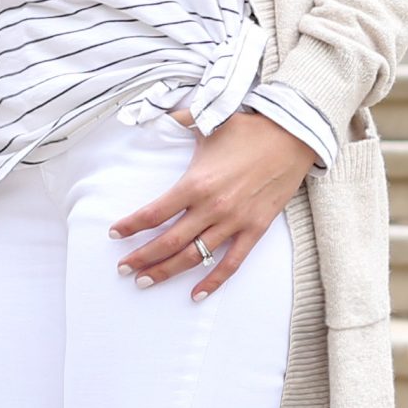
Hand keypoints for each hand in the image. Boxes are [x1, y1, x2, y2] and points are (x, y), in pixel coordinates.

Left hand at [109, 104, 316, 300]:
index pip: (153, 213)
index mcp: (195, 183)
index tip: (114, 233)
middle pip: (168, 242)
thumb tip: (154, 113)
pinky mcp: (255, 229)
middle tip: (123, 268)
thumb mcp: (209, 120)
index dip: (130, 226)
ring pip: (194, 257)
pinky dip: (213, 282)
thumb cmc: (249, 129)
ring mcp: (234, 222)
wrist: (293, 136)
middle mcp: (212, 207)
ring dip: (167, 272)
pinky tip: (195, 294)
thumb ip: (178, 119)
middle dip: (141, 258)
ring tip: (145, 281)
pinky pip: (231, 263)